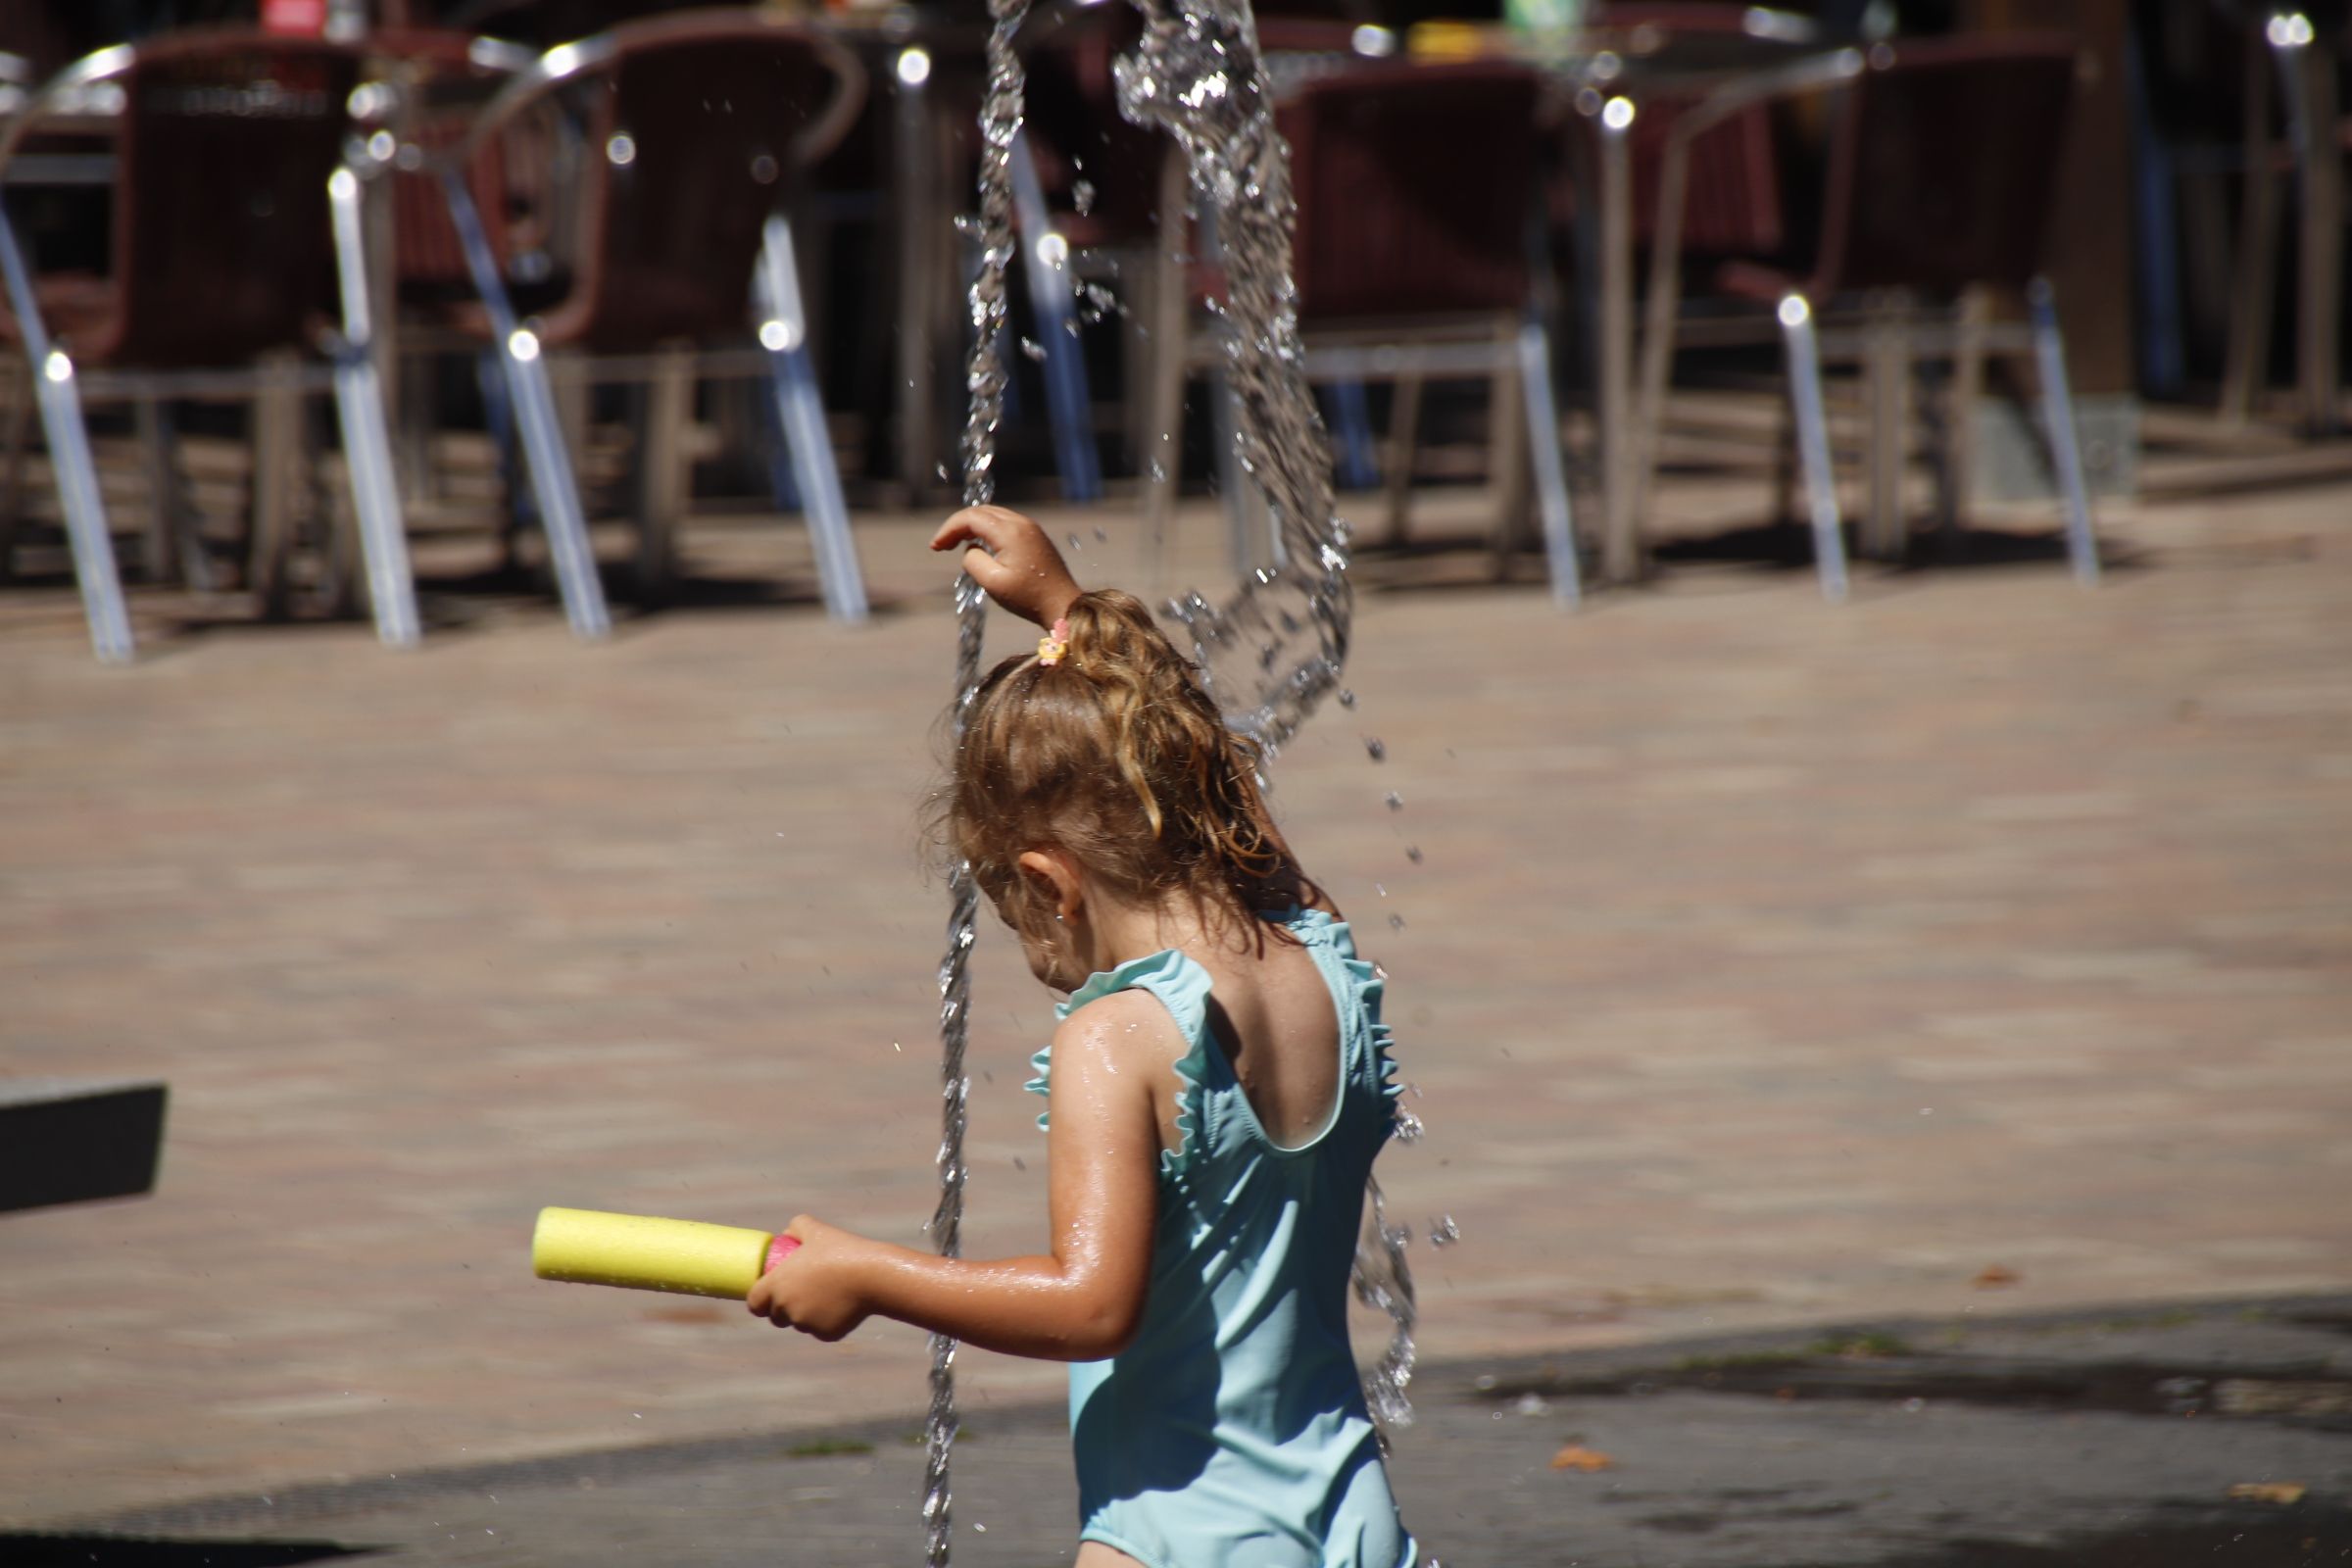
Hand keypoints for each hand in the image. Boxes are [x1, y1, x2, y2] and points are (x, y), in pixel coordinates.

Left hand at [745, 1216, 870, 1341]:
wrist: (872, 1275)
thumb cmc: (841, 1250)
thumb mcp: (816, 1230)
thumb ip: (797, 1227)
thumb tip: (787, 1233)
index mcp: (778, 1285)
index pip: (754, 1303)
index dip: (759, 1300)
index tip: (768, 1295)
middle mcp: (787, 1309)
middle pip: (776, 1317)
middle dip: (784, 1308)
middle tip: (800, 1292)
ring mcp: (806, 1324)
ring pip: (800, 1323)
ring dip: (805, 1315)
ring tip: (825, 1295)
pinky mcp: (826, 1335)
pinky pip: (821, 1330)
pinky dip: (827, 1322)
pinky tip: (840, 1305)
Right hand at [930, 505, 1081, 627]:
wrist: (1063, 605)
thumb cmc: (1028, 598)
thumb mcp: (992, 583)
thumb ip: (973, 560)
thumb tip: (971, 548)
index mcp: (1010, 531)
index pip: (970, 518)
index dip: (949, 529)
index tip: (935, 547)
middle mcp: (1021, 523)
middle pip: (981, 512)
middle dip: (958, 526)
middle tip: (942, 546)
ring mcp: (1031, 528)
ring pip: (993, 516)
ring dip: (972, 526)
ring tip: (956, 545)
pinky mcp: (1035, 537)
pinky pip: (1005, 524)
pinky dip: (987, 530)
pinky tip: (980, 546)